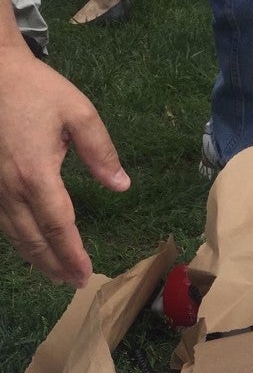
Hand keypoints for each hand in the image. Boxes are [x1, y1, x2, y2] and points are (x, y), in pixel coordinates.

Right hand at [0, 47, 130, 286]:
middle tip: (74, 283)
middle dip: (55, 265)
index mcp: (36, 172)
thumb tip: (121, 186)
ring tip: (56, 274)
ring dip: (36, 258)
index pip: (58, 226)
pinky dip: (19, 240)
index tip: (86, 275)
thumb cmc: (34, 89)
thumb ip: (101, 152)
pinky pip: (1, 221)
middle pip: (34, 239)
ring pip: (14, 234)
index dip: (72, 255)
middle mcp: (10, 186)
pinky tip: (32, 247)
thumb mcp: (78, 112)